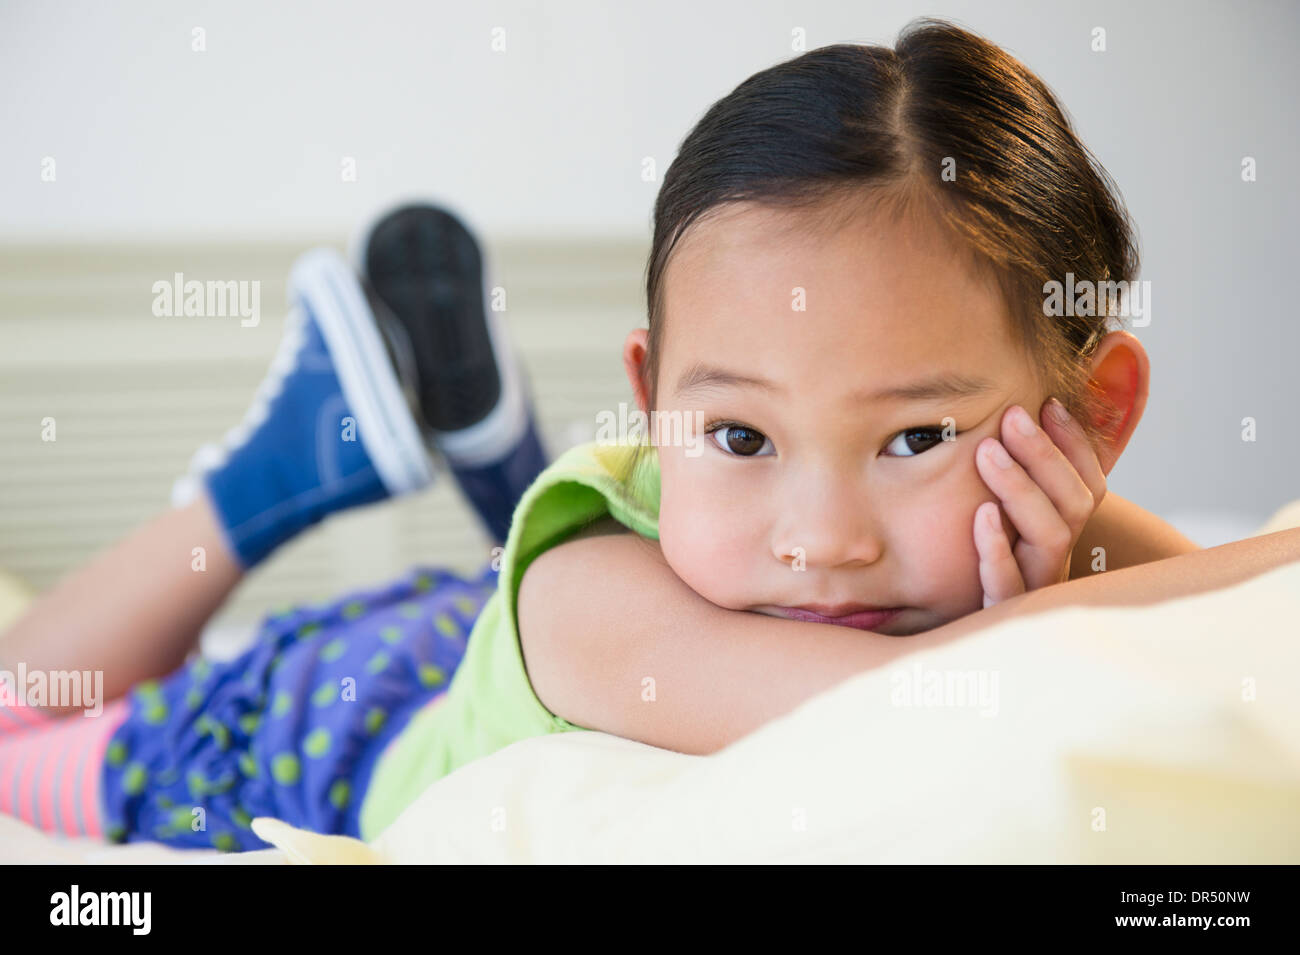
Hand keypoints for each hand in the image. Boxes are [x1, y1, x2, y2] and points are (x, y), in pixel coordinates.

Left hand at [973, 398, 1106, 606]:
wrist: (961, 655)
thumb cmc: (980, 577)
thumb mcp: (999, 529)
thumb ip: (1014, 487)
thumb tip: (1019, 417)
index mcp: (1063, 539)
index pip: (1087, 487)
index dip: (1074, 445)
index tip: (1049, 404)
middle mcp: (1058, 565)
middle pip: (1071, 506)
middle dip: (1044, 456)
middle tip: (1013, 417)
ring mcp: (1034, 592)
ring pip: (1049, 538)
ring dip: (1021, 489)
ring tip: (988, 451)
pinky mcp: (999, 618)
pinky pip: (1007, 588)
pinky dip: (996, 549)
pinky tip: (980, 516)